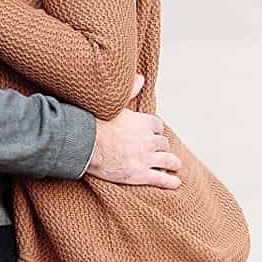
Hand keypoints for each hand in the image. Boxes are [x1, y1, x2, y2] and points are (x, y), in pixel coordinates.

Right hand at [86, 72, 181, 186]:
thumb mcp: (115, 104)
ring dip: (172, 163)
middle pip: (163, 143)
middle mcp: (148, 140)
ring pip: (167, 160)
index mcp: (143, 123)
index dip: (155, 129)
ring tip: (175, 165)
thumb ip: (130, 91)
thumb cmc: (96, 124)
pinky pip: (160, 179)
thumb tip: (141, 78)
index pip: (157, 125)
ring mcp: (145, 158)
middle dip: (162, 146)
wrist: (86, 145)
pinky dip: (169, 182)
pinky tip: (175, 183)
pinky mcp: (139, 175)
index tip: (154, 132)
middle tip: (161, 149)